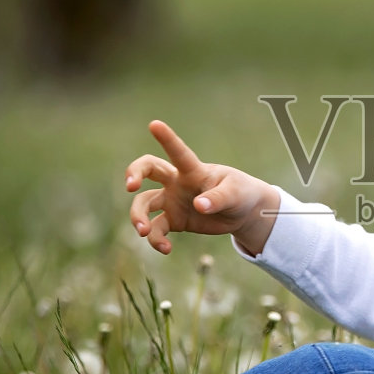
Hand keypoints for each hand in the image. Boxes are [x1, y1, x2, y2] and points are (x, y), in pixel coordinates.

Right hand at [125, 121, 280, 255]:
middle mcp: (177, 182)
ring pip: (144, 204)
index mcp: (193, 170)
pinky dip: (156, 240)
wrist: (243, 213)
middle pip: (147, 169)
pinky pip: (156, 230)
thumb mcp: (235, 194)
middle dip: (134, 173)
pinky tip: (166, 249)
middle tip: (130, 186)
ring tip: (143, 231)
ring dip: (138, 216)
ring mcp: (172, 201)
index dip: (167, 139)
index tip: (154, 124)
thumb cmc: (241, 193)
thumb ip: (218, 198)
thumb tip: (198, 206)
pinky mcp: (174, 220)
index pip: (178, 153)